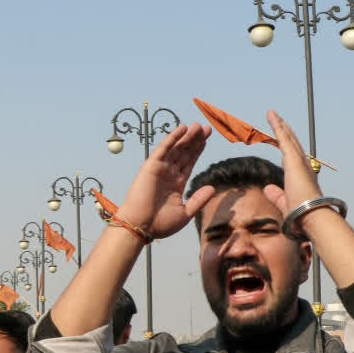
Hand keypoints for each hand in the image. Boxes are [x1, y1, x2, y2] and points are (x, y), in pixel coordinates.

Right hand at [115, 123, 213, 239]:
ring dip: (187, 137)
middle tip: (206, 128)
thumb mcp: (185, 213)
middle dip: (195, 141)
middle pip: (184, 153)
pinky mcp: (151, 166)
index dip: (197, 151)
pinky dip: (173, 138)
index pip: (189, 163)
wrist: (141, 226)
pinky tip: (183, 128)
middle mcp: (168, 174)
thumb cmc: (160, 224)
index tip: (206, 140)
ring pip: (176, 149)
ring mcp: (160, 169)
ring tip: (199, 126)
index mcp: (176, 184)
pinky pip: (163, 149)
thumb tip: (212, 188)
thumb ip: (198, 200)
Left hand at [261, 110, 324, 217]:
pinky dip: (278, 126)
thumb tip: (267, 188)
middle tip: (277, 120)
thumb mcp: (285, 203)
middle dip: (284, 131)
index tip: (280, 138)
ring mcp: (299, 161)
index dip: (285, 146)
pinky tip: (272, 116)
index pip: (291, 157)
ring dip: (280, 125)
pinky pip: (284, 138)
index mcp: (300, 176)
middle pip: (291, 144)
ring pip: (288, 138)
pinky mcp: (294, 159)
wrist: (312, 216)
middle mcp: (303, 166)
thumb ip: (277, 195)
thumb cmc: (301, 215)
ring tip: (272, 115)